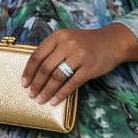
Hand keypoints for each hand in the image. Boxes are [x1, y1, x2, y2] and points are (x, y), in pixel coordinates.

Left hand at [21, 23, 137, 106]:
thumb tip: (35, 72)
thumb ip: (53, 50)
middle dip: (36, 84)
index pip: (37, 55)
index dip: (29, 71)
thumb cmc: (87, 43)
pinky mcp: (90, 68)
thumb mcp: (68, 39)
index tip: (24, 83)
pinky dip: (61, 94)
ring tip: (41, 100)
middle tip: (31, 95)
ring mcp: (79, 56)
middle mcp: (67, 44)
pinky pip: (72, 83)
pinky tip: (55, 101)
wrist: (113, 42)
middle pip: (46, 68)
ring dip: (47, 91)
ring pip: (57, 77)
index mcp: (58, 36)